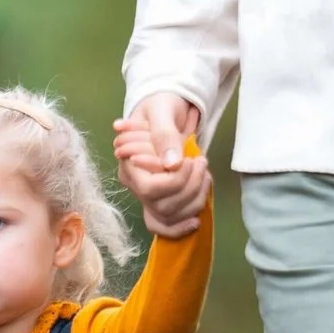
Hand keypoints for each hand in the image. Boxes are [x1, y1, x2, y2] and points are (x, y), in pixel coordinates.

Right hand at [114, 100, 209, 237]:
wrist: (168, 108)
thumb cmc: (161, 105)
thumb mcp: (161, 110)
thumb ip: (164, 134)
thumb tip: (172, 163)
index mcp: (129, 163)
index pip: (150, 188)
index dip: (174, 181)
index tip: (190, 161)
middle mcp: (135, 183)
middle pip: (162, 205)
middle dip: (189, 187)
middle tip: (201, 162)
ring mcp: (148, 194)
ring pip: (170, 215)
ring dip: (195, 198)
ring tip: (204, 174)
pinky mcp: (161, 200)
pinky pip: (165, 226)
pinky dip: (181, 227)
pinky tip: (196, 219)